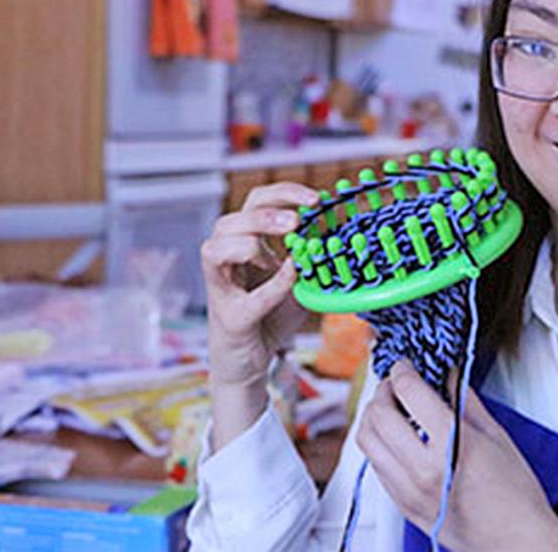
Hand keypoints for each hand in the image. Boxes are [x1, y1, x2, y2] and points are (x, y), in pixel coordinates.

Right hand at [201, 182, 318, 442]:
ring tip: (282, 252)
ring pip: (216, 249)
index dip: (284, 194)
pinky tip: (294, 277)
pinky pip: (249, 298)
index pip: (254, 203)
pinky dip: (274, 285)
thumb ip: (311, 257)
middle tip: (297, 221)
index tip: (316, 198)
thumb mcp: (297, 279)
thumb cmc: (269, 316)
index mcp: (241, 243)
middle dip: (265, 216)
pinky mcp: (230, 319)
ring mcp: (221, 290)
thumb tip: (341, 229)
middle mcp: (223, 261)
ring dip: (251, 242)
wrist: (249, 363)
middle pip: (230, 220)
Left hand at [357, 360, 557, 551]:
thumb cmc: (516, 497)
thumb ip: (465, 401)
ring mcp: (409, 491)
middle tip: (396, 383)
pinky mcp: (403, 506)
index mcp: (450, 445)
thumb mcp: (497, 436)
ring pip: (367, 441)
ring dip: (374, 417)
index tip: (405, 365)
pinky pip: (375, 467)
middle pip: (378, 415)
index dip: (402, 370)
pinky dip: (379, 445)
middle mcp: (423, 469)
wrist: (516, 541)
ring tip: (391, 408)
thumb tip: (447, 376)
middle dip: (383, 391)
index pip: (408, 392)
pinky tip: (396, 439)